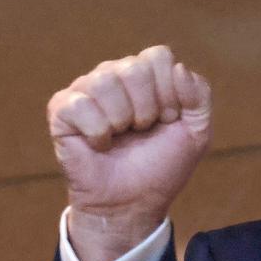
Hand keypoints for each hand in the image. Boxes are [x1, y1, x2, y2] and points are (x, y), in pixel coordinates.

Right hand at [48, 46, 210, 260]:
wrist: (132, 203)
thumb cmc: (160, 166)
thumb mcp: (196, 132)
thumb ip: (199, 96)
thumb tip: (179, 68)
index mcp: (144, 75)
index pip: (158, 57)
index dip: (168, 92)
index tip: (166, 120)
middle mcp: (112, 75)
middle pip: (133, 68)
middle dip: (146, 109)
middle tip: (142, 131)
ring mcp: (85, 90)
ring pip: (105, 82)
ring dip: (121, 121)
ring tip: (120, 137)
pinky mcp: (61, 110)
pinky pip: (80, 105)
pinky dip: (97, 132)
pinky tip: (99, 144)